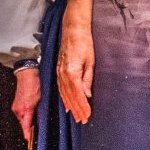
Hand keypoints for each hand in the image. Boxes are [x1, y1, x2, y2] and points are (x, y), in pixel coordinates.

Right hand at [10, 67, 41, 149]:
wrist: (26, 73)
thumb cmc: (35, 85)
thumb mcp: (40, 100)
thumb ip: (39, 113)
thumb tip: (39, 123)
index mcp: (26, 110)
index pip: (26, 127)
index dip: (28, 135)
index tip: (30, 143)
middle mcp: (18, 110)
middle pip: (24, 124)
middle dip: (30, 129)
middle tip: (36, 135)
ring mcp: (16, 107)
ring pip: (23, 119)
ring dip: (29, 122)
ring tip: (36, 121)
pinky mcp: (16, 104)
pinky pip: (21, 114)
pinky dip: (26, 116)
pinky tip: (32, 113)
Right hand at [55, 8, 95, 123]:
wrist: (73, 29)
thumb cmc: (84, 42)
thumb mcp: (91, 61)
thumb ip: (87, 79)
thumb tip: (87, 95)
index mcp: (71, 72)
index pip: (78, 94)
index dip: (83, 106)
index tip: (88, 115)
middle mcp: (62, 74)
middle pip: (70, 97)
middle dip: (77, 110)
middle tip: (83, 120)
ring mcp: (58, 72)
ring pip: (64, 94)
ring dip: (70, 106)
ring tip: (76, 116)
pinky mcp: (58, 70)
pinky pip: (60, 88)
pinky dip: (64, 98)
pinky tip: (67, 104)